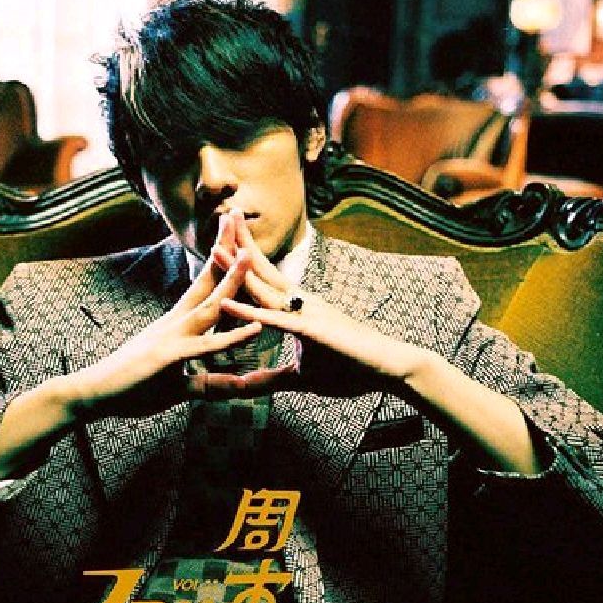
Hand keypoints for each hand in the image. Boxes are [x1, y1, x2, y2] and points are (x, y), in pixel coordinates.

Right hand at [67, 215, 292, 418]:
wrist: (92, 393)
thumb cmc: (132, 386)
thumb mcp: (179, 384)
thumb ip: (210, 382)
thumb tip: (234, 383)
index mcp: (177, 323)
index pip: (202, 284)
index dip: (218, 258)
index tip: (231, 232)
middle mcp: (176, 323)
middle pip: (207, 281)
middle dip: (223, 249)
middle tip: (238, 216)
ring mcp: (172, 338)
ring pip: (210, 306)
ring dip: (230, 280)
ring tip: (250, 255)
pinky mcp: (170, 358)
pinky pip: (207, 347)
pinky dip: (232, 338)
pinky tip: (255, 328)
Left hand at [211, 212, 421, 398]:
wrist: (389, 368)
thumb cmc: (351, 369)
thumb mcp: (301, 377)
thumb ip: (271, 378)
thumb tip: (245, 383)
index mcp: (298, 307)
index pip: (266, 277)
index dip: (245, 257)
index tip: (224, 238)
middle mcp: (301, 302)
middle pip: (263, 270)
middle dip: (239, 246)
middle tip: (220, 219)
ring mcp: (306, 312)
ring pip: (264, 288)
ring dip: (237, 269)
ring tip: (213, 249)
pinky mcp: (311, 330)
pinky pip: (274, 319)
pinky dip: (249, 311)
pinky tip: (227, 302)